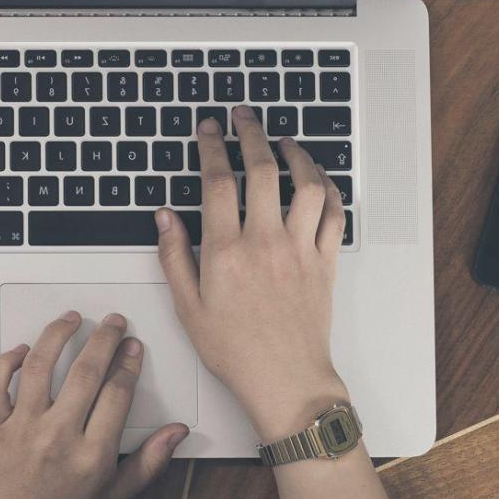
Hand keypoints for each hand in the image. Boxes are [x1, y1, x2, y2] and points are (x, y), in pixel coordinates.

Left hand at [0, 311, 189, 498]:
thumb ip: (149, 463)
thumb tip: (178, 432)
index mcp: (93, 456)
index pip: (117, 393)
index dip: (129, 364)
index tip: (134, 347)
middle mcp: (58, 437)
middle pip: (85, 372)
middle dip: (104, 339)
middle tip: (114, 322)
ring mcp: (23, 430)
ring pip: (39, 367)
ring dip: (57, 335)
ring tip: (72, 318)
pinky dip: (4, 362)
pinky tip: (21, 350)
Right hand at [154, 107, 349, 438]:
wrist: (285, 381)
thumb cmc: (236, 351)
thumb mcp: (188, 307)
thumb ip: (174, 256)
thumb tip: (165, 216)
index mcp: (226, 252)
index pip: (217, 182)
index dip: (212, 148)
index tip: (209, 129)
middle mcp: (265, 242)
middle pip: (262, 169)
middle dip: (251, 133)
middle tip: (243, 116)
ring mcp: (299, 249)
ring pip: (306, 184)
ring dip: (296, 154)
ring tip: (283, 140)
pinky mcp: (324, 262)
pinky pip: (334, 213)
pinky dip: (328, 188)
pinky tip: (317, 178)